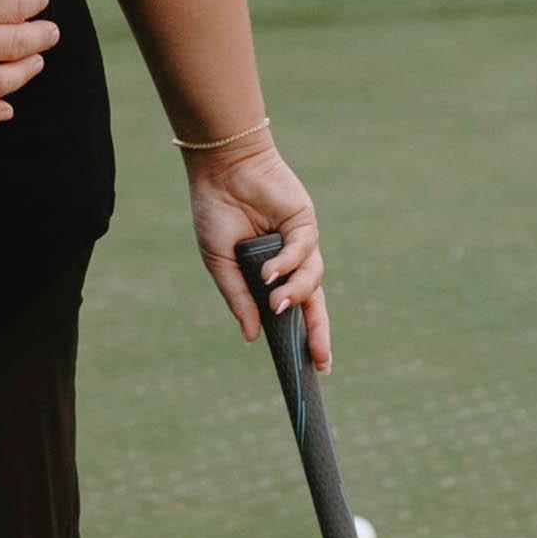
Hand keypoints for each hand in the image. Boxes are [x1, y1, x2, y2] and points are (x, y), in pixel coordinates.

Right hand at [182, 140, 328, 367]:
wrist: (220, 170)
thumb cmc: (216, 212)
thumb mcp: (220, 263)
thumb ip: (238, 298)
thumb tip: (252, 336)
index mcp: (270, 273)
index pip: (293, 311)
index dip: (302, 336)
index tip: (308, 367)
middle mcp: (290, 262)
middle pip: (314, 304)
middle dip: (318, 333)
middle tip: (320, 361)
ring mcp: (301, 243)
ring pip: (312, 281)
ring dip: (295, 295)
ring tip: (275, 302)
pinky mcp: (306, 223)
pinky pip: (305, 252)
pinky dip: (289, 265)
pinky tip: (270, 271)